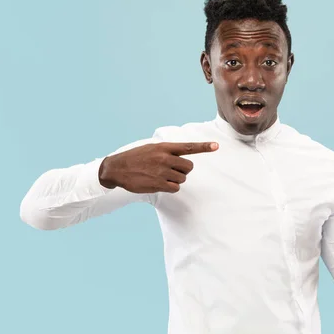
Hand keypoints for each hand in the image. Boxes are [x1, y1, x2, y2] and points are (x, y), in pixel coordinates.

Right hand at [98, 142, 218, 193]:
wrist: (117, 168)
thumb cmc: (135, 158)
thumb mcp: (151, 148)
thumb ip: (167, 152)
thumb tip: (181, 160)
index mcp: (164, 147)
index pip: (188, 147)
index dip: (204, 147)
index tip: (216, 146)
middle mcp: (165, 158)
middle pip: (188, 167)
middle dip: (183, 170)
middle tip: (171, 170)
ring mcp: (162, 171)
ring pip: (182, 178)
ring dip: (175, 180)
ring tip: (161, 176)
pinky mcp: (158, 184)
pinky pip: (175, 188)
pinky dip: (171, 187)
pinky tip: (160, 183)